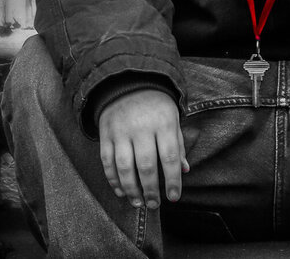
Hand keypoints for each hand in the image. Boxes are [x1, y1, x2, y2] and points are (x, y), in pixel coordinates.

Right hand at [98, 89, 187, 209]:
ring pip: (124, 167)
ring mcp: (121, 131)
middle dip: (151, 190)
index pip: (170, 157)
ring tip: (138, 203)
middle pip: (146, 165)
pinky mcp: (105, 135)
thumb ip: (178, 145)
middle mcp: (141, 128)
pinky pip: (107, 162)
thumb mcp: (173, 120)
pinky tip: (121, 192)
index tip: (174, 197)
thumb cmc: (156, 107)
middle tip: (155, 205)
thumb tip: (184, 170)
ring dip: (131, 189)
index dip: (173, 180)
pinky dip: (113, 180)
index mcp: (163, 123)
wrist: (128, 84)